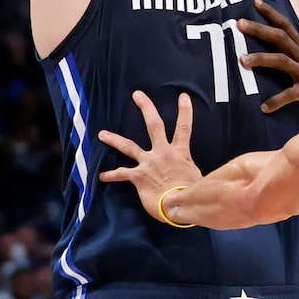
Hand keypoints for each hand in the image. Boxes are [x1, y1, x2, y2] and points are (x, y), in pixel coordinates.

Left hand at [97, 89, 202, 220]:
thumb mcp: (196, 176)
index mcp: (179, 152)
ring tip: (102, 134)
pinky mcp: (139, 176)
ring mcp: (149, 163)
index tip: (183, 96)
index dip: (185, 110)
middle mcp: (162, 153)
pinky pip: (122, 174)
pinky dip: (111, 175)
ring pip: (129, 146)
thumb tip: (195, 174)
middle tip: (137, 95)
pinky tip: (102, 176)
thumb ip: (189, 170)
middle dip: (146, 108)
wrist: (181, 203)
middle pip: (154, 125)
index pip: (184, 127)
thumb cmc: (192, 193)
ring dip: (114, 139)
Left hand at [235, 0, 298, 114]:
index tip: (255, 0)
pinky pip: (290, 95)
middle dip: (258, 29)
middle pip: (279, 37)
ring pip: (281, 61)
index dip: (271, 13)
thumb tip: (284, 53)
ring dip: (260, 59)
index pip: (286, 25)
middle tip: (238, 23)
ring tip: (241, 61)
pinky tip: (264, 108)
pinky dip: (276, 101)